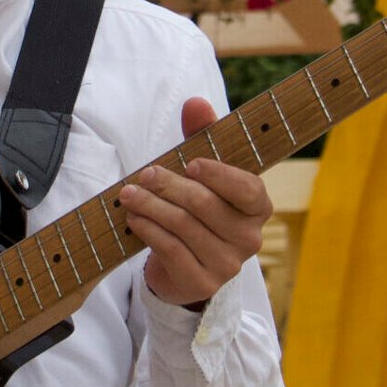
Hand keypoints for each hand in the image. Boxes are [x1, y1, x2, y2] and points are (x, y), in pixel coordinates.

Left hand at [121, 97, 272, 308]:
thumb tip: (195, 103)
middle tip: (143, 174)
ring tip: (129, 194)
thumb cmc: (198, 207)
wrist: (184, 265)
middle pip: (205, 205)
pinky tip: (135, 218)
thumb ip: (202, 134)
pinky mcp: (202, 283)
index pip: (248, 189)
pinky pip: (171, 251)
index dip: (220, 176)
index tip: (191, 163)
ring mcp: (228, 264)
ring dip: (151, 207)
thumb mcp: (202, 169)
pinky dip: (149, 231)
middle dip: (169, 186)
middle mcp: (250, 238)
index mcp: (258, 207)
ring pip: (184, 227)